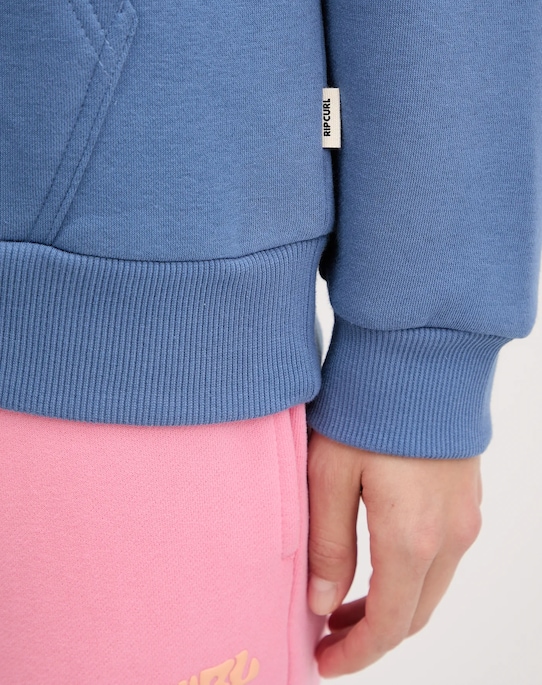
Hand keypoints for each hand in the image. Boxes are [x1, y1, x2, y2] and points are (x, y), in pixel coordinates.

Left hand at [306, 429, 482, 677]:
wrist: (421, 352)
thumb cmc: (368, 406)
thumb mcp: (329, 474)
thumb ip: (328, 545)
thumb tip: (321, 603)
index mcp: (413, 539)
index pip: (389, 626)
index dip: (356, 653)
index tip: (323, 662)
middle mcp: (451, 536)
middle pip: (416, 613)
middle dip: (373, 634)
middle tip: (328, 635)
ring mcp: (466, 515)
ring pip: (432, 586)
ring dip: (394, 604)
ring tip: (346, 602)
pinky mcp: (467, 495)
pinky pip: (444, 556)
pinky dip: (413, 575)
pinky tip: (379, 561)